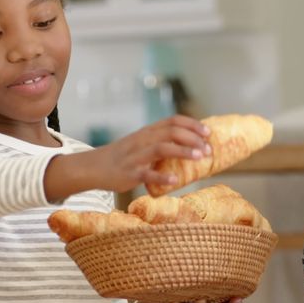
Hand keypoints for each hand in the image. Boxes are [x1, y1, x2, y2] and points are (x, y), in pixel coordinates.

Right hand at [45, 115, 210, 200]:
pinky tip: (175, 181)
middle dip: (193, 138)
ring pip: (162, 148)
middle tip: (209, 149)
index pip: (173, 121)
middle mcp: (143, 140)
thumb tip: (190, 145)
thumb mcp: (142, 143)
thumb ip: (161, 141)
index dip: (193, 124)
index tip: (208, 132)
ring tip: (200, 157)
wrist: (94, 168)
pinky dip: (162, 177)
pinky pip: (147, 175)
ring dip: (183, 151)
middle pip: (171, 132)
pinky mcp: (130, 173)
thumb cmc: (123, 157)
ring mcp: (136, 156)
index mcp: (148, 132)